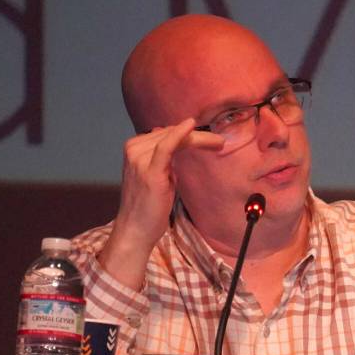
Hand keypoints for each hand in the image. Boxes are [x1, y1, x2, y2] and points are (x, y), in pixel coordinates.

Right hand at [99, 119, 223, 289]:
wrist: (135, 229)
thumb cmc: (148, 205)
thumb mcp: (157, 175)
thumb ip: (164, 158)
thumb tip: (175, 142)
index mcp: (134, 149)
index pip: (165, 134)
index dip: (188, 133)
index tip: (210, 138)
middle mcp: (134, 150)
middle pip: (170, 134)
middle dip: (198, 135)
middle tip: (220, 141)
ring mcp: (140, 160)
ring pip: (173, 139)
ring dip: (199, 138)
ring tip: (219, 142)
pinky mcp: (150, 172)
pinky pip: (166, 147)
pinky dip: (179, 135)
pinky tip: (191, 125)